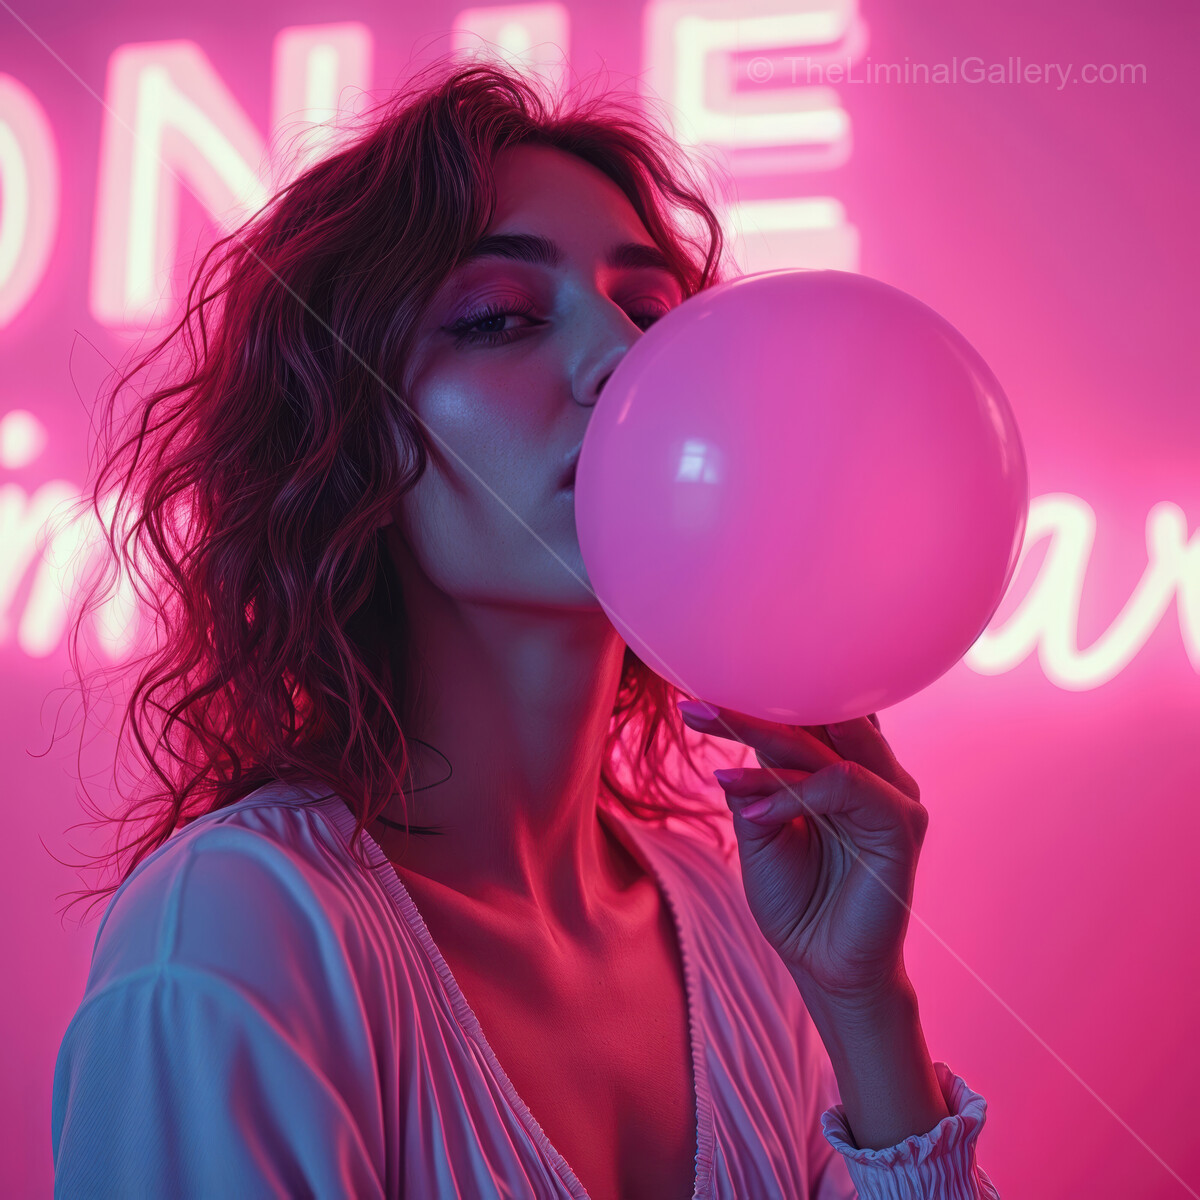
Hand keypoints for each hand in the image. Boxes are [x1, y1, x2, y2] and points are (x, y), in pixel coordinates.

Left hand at [677, 700, 928, 1009]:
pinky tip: (756, 813)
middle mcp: (872, 773)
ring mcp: (892, 795)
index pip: (806, 719)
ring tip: (712, 734)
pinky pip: (846, 785)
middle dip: (753, 710)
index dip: (756, 705)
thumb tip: (734, 738)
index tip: (695, 701)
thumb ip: (756, 787)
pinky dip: (796, 793)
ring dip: (764, 739)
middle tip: (696, 705)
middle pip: (816, 721)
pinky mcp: (901, 825)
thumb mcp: (761, 831)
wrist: (824, 966)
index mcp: (843, 769)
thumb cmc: (796, 900)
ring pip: (827, 745)